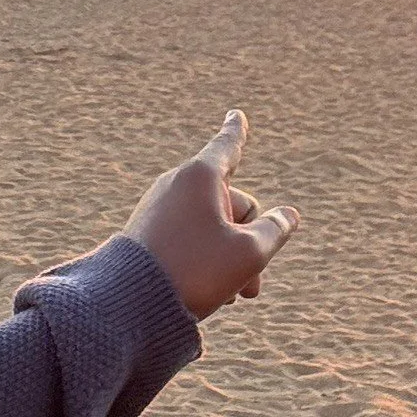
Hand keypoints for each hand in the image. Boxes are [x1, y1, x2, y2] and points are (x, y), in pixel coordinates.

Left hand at [123, 109, 299, 320]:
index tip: (236, 114)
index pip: (227, 148)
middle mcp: (177, 185)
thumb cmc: (194, 270)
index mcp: (200, 176)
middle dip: (251, 240)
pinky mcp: (149, 233)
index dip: (237, 132)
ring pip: (215, 227)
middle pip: (234, 203)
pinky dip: (208, 261)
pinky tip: (213, 294)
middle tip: (251, 284)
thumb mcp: (248, 254)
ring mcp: (160, 209)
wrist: (129, 302)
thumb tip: (288, 215)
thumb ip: (274, 231)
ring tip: (233, 294)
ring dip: (233, 258)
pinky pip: (191, 239)